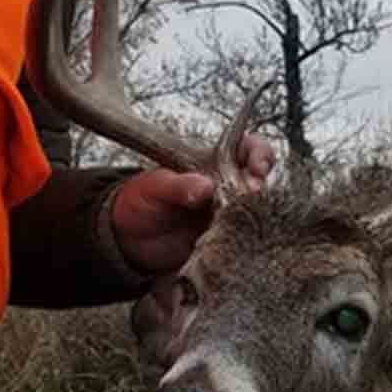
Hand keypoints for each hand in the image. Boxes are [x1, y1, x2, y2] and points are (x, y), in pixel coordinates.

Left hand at [110, 133, 275, 276]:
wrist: (128, 240)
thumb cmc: (140, 202)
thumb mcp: (154, 189)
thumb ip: (178, 186)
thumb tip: (205, 187)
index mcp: (210, 164)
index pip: (244, 148)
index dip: (257, 153)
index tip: (257, 167)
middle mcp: (225, 187)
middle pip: (260, 178)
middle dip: (262, 184)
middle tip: (253, 194)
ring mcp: (228, 215)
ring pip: (258, 210)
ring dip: (258, 214)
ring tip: (244, 220)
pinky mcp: (225, 242)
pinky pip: (246, 238)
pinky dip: (249, 239)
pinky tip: (242, 243)